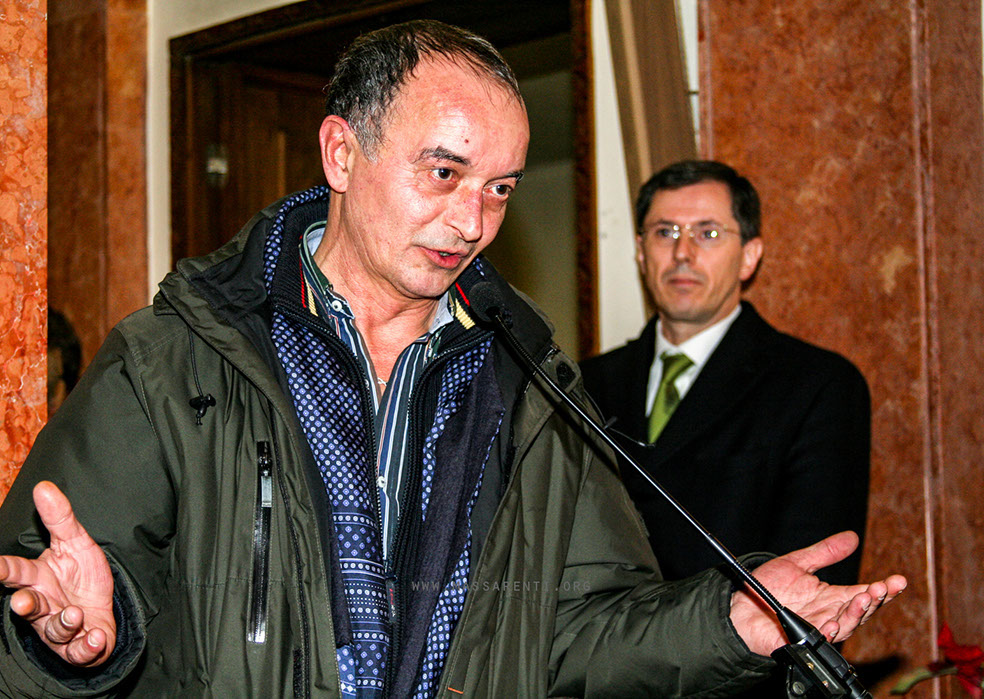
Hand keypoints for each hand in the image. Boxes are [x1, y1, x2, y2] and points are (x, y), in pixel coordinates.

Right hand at [0, 481, 115, 665]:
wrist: (103, 607)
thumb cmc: (80, 574)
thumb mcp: (76, 542)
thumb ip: (60, 518)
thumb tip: (43, 486)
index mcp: (37, 578)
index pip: (14, 572)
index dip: (2, 569)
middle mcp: (42, 604)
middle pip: (26, 605)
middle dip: (22, 605)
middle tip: (21, 602)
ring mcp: (57, 628)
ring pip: (53, 629)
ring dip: (63, 622)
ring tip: (75, 614)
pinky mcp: (78, 646)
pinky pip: (78, 651)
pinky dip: (86, 646)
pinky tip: (94, 637)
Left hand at [730, 531, 906, 656]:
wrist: (738, 604)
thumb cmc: (766, 587)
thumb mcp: (798, 563)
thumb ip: (825, 552)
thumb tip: (852, 537)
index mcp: (832, 597)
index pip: (864, 594)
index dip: (884, 589)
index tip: (898, 580)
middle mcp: (829, 614)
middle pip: (860, 611)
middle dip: (874, 600)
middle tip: (881, 588)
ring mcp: (816, 628)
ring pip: (845, 626)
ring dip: (856, 614)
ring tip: (864, 599)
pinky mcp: (799, 640)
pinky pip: (818, 640)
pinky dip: (827, 632)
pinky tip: (832, 624)